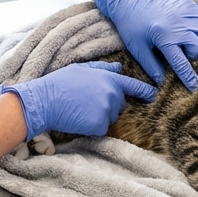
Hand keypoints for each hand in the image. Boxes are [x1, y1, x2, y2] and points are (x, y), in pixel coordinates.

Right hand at [1, 61, 157, 139]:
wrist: (44, 101)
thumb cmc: (59, 83)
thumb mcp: (81, 69)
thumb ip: (103, 68)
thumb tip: (118, 67)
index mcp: (109, 78)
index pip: (133, 86)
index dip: (144, 91)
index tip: (153, 94)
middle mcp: (112, 94)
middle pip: (120, 105)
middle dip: (108, 105)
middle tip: (87, 103)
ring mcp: (107, 110)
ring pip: (110, 118)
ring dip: (100, 116)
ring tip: (81, 110)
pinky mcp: (100, 125)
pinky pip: (102, 129)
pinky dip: (93, 127)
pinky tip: (79, 119)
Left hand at [94, 0, 197, 90]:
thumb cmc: (131, 25)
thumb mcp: (138, 49)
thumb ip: (151, 67)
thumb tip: (161, 83)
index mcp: (164, 37)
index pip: (181, 63)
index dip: (188, 77)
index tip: (194, 87)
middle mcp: (179, 24)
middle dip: (193, 54)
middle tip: (180, 51)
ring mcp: (186, 12)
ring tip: (184, 40)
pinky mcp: (188, 4)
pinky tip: (188, 28)